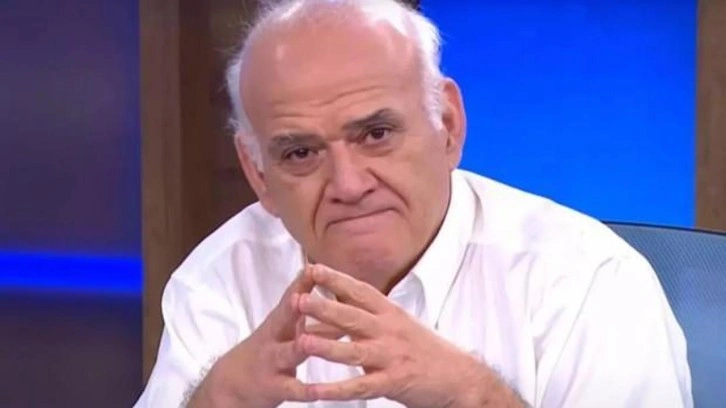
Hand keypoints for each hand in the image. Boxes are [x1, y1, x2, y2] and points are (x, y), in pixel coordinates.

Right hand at [188, 266, 315, 407]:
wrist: (232, 384)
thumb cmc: (270, 349)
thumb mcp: (288, 329)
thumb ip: (316, 316)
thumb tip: (347, 299)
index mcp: (282, 320)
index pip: (292, 296)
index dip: (303, 282)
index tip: (315, 266)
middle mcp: (276, 337)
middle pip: (285, 318)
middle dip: (295, 306)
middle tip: (303, 294)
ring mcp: (273, 361)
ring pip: (288, 353)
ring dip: (298, 347)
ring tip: (307, 342)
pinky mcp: (274, 386)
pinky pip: (291, 389)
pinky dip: (304, 391)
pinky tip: (317, 392)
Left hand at [296, 265, 523, 407]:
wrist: (458, 376)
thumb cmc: (423, 349)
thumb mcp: (398, 324)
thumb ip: (368, 316)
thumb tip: (337, 304)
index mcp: (390, 313)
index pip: (360, 291)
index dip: (336, 279)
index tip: (313, 268)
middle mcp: (390, 331)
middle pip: (352, 317)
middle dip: (324, 308)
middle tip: (297, 300)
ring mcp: (392, 356)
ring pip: (354, 351)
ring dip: (326, 347)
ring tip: (301, 342)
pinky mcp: (394, 382)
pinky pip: (361, 387)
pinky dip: (337, 390)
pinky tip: (316, 391)